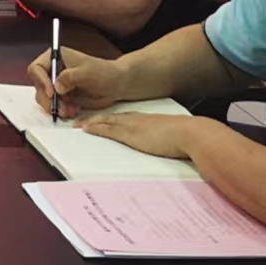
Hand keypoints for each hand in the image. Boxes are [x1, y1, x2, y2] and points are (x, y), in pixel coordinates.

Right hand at [25, 45, 123, 118]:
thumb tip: (56, 87)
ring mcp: (56, 85)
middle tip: (60, 108)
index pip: (36, 68)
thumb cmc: (103, 72)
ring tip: (69, 111)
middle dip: (48, 99)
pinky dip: (61, 111)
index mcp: (55, 57)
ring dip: (54, 107)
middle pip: (38, 86)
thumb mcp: (86, 72)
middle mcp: (52, 70)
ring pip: (44, 98)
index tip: (52, 93)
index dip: (41, 81)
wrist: (116, 84)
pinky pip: (54, 106)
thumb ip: (69, 77)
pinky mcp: (62, 97)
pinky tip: (73, 111)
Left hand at [76, 111, 201, 159]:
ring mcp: (132, 126)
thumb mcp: (170, 138)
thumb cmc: (185, 138)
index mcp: (145, 120)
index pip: (122, 118)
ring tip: (76, 124)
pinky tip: (85, 129)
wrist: (189, 134)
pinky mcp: (130, 135)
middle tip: (79, 120)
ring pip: (105, 121)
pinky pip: (108, 130)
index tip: (98, 120)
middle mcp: (136, 120)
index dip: (108, 119)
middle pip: (110, 117)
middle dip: (94, 118)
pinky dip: (95, 128)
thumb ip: (162, 141)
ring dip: (90, 122)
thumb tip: (163, 147)